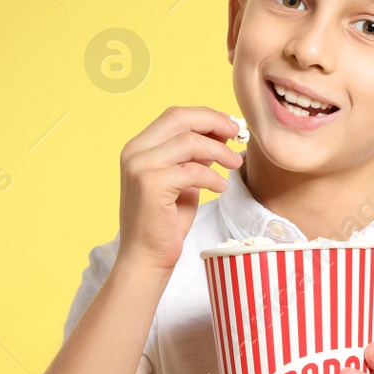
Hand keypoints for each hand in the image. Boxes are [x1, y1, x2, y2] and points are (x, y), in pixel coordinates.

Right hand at [115, 106, 244, 275]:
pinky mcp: (151, 185)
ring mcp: (140, 167)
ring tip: (235, 164)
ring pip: (190, 142)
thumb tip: (221, 132)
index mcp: (139, 147)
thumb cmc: (165, 222)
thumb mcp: (183, 181)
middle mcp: (135, 152)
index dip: (205, 115)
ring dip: (220, 151)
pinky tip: (220, 188)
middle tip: (238, 134)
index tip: (229, 125)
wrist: (146, 258)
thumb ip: (195, 156)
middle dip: (214, 122)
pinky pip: (193, 171)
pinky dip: (213, 177)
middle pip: (180, 118)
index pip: (174, 115)